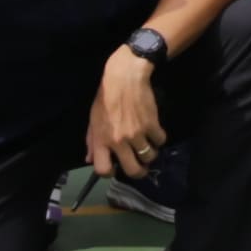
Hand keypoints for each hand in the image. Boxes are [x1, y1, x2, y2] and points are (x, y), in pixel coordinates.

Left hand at [86, 46, 168, 180]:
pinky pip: (160, 141)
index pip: (103, 170)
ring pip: (149, 157)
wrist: (124, 77)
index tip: (115, 166)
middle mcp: (119, 141)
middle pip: (133, 170)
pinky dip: (159, 138)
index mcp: (101, 140)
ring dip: (150, 154)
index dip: (109, 172)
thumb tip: (89, 160)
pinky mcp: (152, 125)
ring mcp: (137, 134)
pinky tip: (154, 131)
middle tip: (140, 166)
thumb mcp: (93, 119)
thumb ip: (91, 141)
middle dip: (138, 172)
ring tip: (147, 145)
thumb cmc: (105, 97)